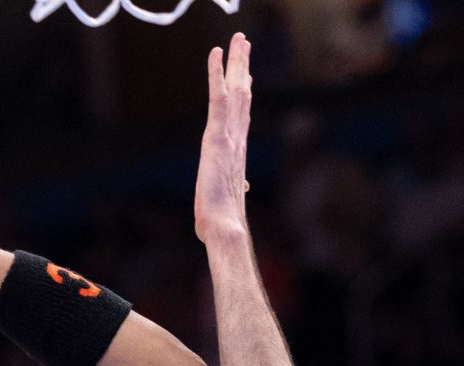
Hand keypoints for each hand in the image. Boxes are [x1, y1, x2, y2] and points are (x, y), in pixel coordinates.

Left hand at [195, 34, 253, 242]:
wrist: (224, 228)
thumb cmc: (222, 221)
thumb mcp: (228, 199)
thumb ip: (236, 186)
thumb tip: (245, 185)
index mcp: (237, 152)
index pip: (242, 116)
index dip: (245, 94)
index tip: (247, 76)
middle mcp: (237, 139)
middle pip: (243, 96)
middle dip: (244, 68)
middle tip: (244, 44)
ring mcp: (229, 136)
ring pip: (235, 90)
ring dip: (236, 62)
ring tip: (238, 38)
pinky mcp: (217, 136)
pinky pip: (217, 97)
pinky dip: (216, 73)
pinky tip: (216, 52)